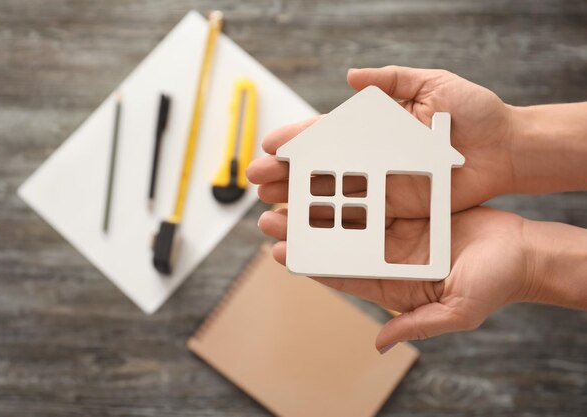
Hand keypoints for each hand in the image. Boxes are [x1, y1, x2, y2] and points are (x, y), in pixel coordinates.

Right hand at [247, 66, 515, 216]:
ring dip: (298, 200)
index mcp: (375, 129)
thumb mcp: (433, 84)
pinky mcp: (397, 209)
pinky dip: (331, 223)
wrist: (506, 150)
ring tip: (269, 205)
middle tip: (255, 180)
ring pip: (331, 194)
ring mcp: (381, 185)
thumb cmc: (474, 113)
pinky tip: (306, 226)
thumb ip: (392, 80)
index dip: (296, 140)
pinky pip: (358, 218)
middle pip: (319, 168)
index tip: (269, 146)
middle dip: (285, 173)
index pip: (326, 134)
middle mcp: (372, 158)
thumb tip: (351, 76)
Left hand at [257, 205, 532, 351]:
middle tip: (269, 213)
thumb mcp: (457, 310)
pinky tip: (330, 172)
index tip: (279, 250)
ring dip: (318, 202)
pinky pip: (374, 193)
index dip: (309, 261)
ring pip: (348, 214)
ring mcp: (396, 229)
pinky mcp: (409, 206)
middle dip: (301, 227)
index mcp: (391, 282)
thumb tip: (381, 343)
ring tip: (287, 189)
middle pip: (336, 240)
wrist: (524, 252)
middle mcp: (387, 255)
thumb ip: (418, 325)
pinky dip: (352, 184)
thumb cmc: (495, 283)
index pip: (341, 272)